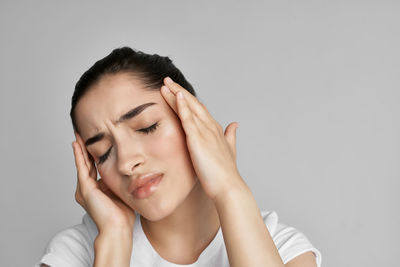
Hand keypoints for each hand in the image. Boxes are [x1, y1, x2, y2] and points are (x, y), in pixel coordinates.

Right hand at [72, 132, 135, 232]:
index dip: (95, 155)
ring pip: (82, 163)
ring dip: (80, 148)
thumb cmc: (123, 216)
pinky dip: (78, 155)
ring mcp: (84, 188)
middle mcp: (87, 189)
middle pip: (86, 163)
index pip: (94, 167)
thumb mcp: (122, 192)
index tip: (98, 142)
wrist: (118, 228)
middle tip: (83, 134)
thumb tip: (129, 171)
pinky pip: (81, 167)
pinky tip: (76, 144)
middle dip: (85, 148)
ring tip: (78, 134)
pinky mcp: (85, 188)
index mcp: (96, 190)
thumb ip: (120, 181)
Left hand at [160, 77, 245, 200]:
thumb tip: (234, 125)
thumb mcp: (229, 150)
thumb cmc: (225, 173)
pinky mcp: (198, 139)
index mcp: (215, 130)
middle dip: (179, 90)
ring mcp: (205, 132)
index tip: (177, 91)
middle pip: (193, 103)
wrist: (228, 187)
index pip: (199, 109)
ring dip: (177, 94)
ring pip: (189, 107)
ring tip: (165, 83)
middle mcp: (210, 127)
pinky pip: (188, 119)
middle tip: (167, 79)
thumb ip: (230, 136)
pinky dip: (183, 106)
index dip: (188, 99)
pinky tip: (176, 96)